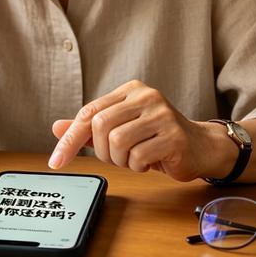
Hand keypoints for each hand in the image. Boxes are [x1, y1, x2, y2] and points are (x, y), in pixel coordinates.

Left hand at [48, 80, 229, 181]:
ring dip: (121, 160)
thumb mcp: (120, 129)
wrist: (200, 147)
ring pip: (118, 142)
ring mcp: (162, 115)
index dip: (70, 139)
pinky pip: (139, 157)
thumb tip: (56, 127)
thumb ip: (89, 128)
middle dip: (102, 152)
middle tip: (117, 158)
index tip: (56, 162)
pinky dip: (138, 166)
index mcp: (130, 90)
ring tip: (136, 159)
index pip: (89, 112)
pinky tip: (150, 162)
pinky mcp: (174, 136)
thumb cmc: (156, 138)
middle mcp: (146, 96)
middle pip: (101, 126)